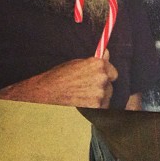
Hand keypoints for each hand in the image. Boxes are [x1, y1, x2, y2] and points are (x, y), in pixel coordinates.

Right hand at [0, 51, 117, 107]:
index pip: (113, 72)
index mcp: (98, 64)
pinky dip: (94, 108)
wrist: (46, 94)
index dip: (106, 76)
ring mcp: (99, 93)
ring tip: (81, 97)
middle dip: (101, 88)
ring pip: (105, 97)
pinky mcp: (96, 107)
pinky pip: (101, 108)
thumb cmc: (60, 77)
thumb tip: (106, 52)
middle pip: (109, 85)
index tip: (100, 79)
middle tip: (86, 89)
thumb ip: (95, 61)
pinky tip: (82, 104)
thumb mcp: (77, 64)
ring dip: (98, 98)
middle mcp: (102, 77)